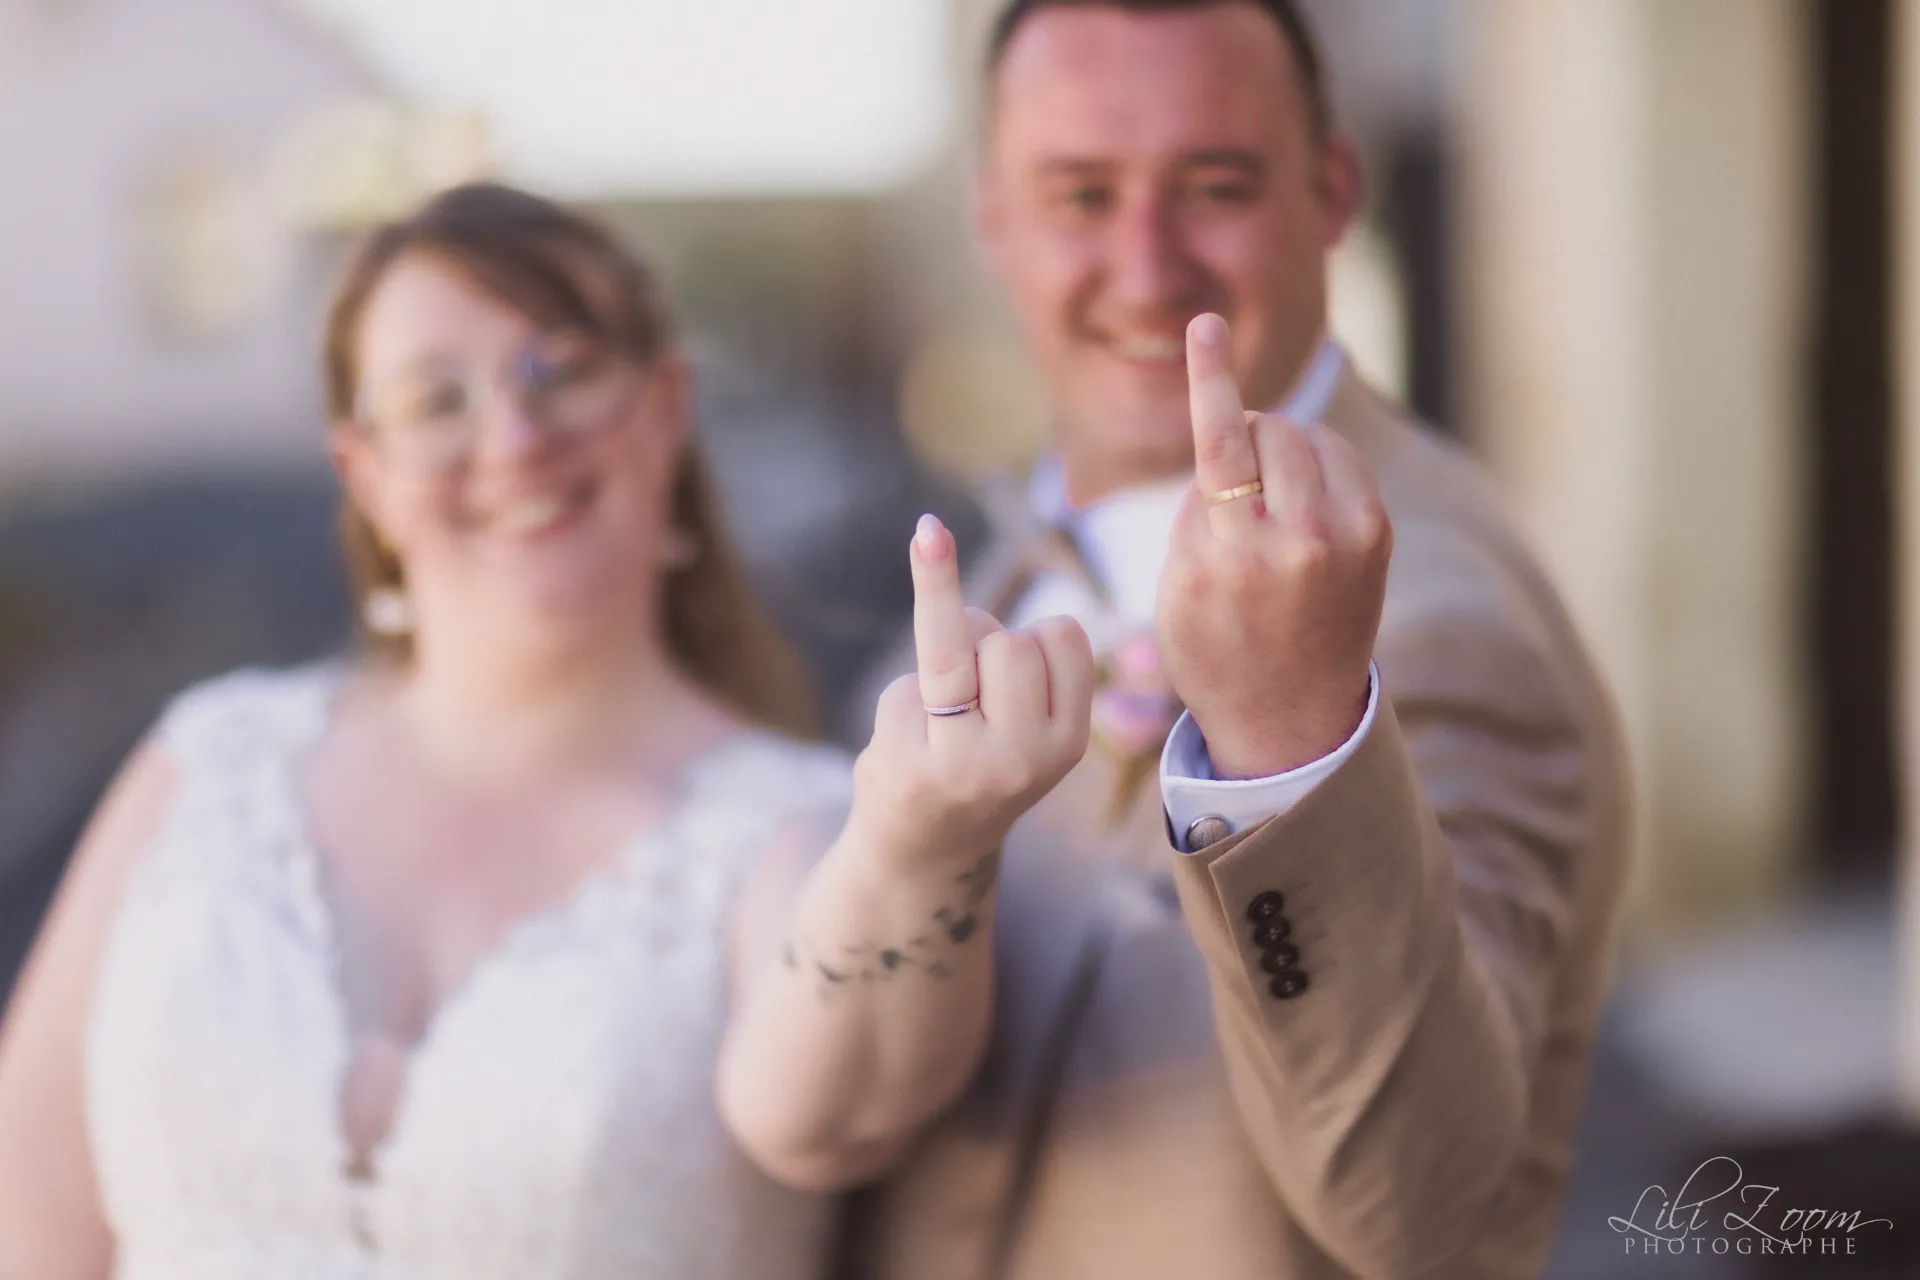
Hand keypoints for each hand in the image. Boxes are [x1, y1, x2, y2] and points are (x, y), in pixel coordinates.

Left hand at [853, 515, 1094, 869]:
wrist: (924, 856)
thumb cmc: (977, 764)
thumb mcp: (1028, 724)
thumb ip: (1015, 653)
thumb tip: (928, 536)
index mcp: (1069, 741)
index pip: (1063, 634)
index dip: (1033, 636)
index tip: (1019, 677)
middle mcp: (1027, 756)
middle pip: (1010, 638)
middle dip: (985, 642)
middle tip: (972, 700)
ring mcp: (967, 763)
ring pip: (962, 641)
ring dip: (945, 652)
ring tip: (941, 709)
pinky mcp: (910, 765)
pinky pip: (905, 684)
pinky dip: (901, 700)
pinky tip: (907, 747)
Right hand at [1155, 313, 1390, 779]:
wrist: (1290, 715)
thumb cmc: (1215, 646)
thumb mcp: (1176, 588)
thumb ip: (1197, 509)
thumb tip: (1236, 433)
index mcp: (1228, 558)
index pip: (1220, 444)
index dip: (1210, 377)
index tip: (1205, 325)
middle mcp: (1293, 543)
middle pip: (1267, 429)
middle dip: (1244, 438)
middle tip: (1234, 486)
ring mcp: (1344, 537)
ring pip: (1305, 436)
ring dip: (1277, 448)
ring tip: (1265, 499)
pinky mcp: (1377, 533)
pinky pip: (1339, 457)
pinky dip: (1314, 463)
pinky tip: (1302, 502)